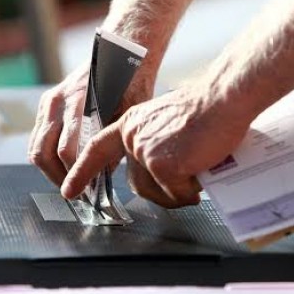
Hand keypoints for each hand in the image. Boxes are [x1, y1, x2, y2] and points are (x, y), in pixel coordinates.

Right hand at [28, 61, 154, 186]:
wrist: (119, 53)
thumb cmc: (130, 83)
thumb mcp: (128, 116)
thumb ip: (112, 145)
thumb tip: (100, 176)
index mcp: (81, 104)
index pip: (68, 151)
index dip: (76, 175)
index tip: (85, 192)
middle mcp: (60, 102)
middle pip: (45, 153)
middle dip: (59, 177)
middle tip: (75, 190)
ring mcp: (50, 102)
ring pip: (36, 148)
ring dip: (50, 169)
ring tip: (68, 180)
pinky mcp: (47, 102)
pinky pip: (37, 137)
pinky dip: (46, 155)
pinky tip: (62, 164)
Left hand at [60, 84, 251, 208]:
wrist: (223, 99)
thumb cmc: (206, 110)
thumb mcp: (166, 122)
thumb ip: (153, 142)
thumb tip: (159, 172)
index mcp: (131, 124)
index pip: (98, 150)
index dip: (83, 172)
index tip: (71, 191)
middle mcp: (132, 138)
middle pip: (138, 184)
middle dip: (162, 192)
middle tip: (184, 187)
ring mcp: (145, 153)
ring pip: (158, 192)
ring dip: (180, 192)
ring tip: (199, 173)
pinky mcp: (162, 166)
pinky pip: (177, 193)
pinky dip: (192, 190)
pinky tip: (203, 170)